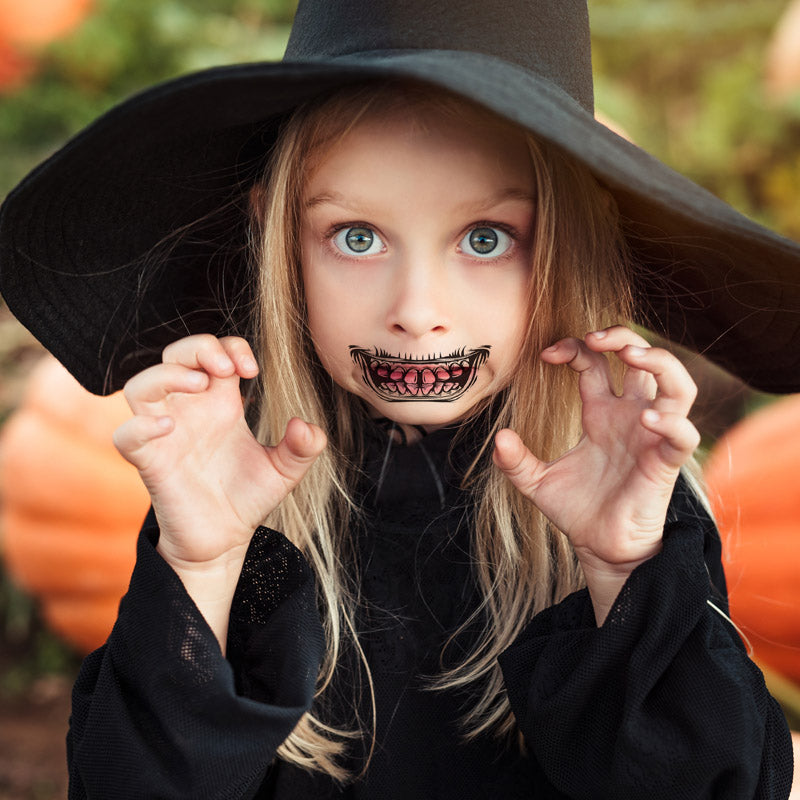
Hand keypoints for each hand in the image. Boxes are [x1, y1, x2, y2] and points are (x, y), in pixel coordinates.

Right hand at [114, 334, 325, 570]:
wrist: (224, 540)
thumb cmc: (248, 497)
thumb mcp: (286, 470)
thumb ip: (303, 448)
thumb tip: (306, 426)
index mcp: (220, 402)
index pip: (215, 352)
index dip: (231, 347)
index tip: (252, 369)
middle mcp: (189, 411)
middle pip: (175, 355)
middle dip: (198, 347)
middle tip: (226, 367)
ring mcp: (165, 435)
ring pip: (141, 385)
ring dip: (166, 375)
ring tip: (200, 384)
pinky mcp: (150, 463)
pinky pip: (126, 436)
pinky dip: (140, 426)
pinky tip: (168, 428)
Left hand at [493, 326, 699, 619]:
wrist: (600, 550)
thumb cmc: (577, 511)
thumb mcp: (536, 483)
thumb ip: (515, 461)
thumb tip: (499, 437)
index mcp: (600, 413)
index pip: (596, 363)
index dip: (575, 348)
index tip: (546, 354)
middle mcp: (629, 417)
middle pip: (643, 358)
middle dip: (623, 337)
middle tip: (594, 338)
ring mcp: (651, 437)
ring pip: (678, 385)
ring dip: (661, 362)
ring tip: (631, 356)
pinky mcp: (665, 464)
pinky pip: (684, 435)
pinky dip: (672, 421)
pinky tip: (647, 417)